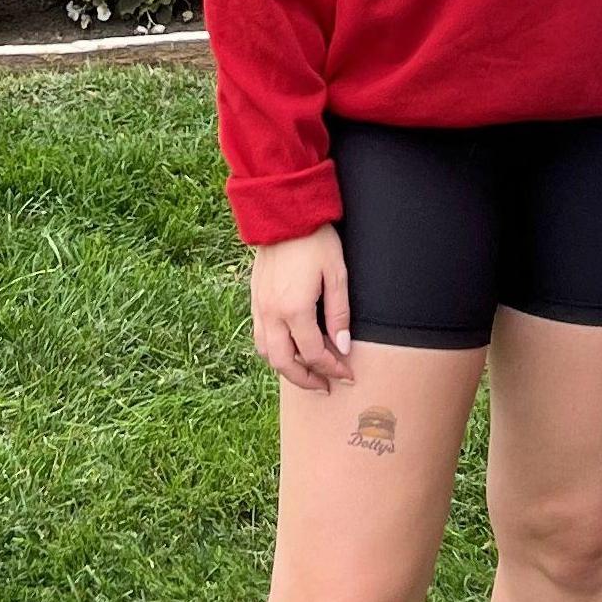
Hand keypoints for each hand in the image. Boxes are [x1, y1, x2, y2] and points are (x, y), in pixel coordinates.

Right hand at [250, 226, 352, 390]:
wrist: (283, 215)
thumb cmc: (315, 241)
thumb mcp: (337, 274)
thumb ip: (339, 313)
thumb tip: (343, 347)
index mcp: (294, 309)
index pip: (314, 354)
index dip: (333, 369)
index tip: (347, 375)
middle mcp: (272, 314)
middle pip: (284, 363)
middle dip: (306, 380)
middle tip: (326, 386)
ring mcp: (259, 307)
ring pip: (266, 353)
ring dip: (286, 368)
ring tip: (307, 372)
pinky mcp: (255, 299)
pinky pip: (259, 336)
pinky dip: (274, 351)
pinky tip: (290, 348)